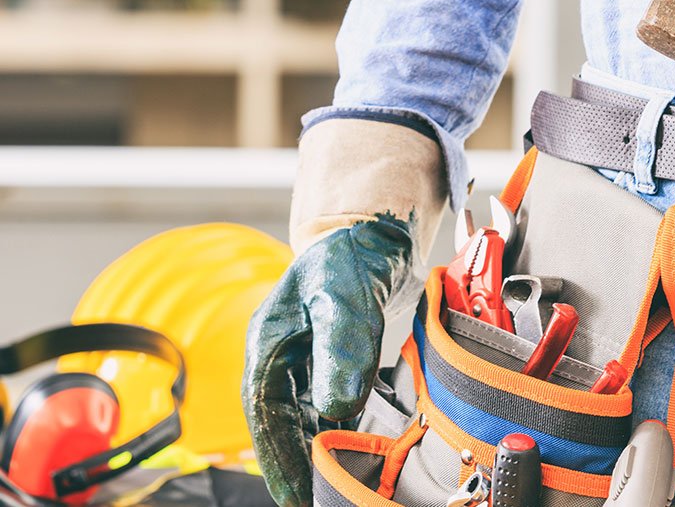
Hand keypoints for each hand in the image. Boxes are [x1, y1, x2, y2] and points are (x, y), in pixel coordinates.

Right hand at [242, 216, 413, 506]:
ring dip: (310, 451)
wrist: (371, 233)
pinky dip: (330, 429)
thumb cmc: (350, 256)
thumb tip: (336, 407)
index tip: (293, 495)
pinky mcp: (324, 357)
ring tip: (325, 489)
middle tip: (308, 503)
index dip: (277, 456)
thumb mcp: (342, 298)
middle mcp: (278, 353)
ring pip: (299, 417)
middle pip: (278, 421)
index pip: (264, 411)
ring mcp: (300, 356)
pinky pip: (320, 403)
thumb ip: (340, 349)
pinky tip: (344, 450)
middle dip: (291, 464)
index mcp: (268, 340)